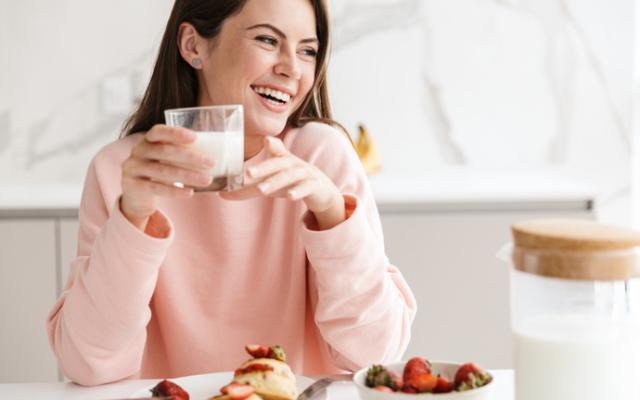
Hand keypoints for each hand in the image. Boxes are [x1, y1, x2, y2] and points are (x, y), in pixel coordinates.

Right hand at [120, 125, 214, 228]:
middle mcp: (138, 151)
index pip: (158, 131)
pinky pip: (156, 188)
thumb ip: (181, 151)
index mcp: (147, 140)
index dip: (175, 133)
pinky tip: (190, 192)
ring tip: (207, 180)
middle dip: (190, 157)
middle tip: (211, 162)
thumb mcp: (165, 158)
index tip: (195, 137)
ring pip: (163, 171)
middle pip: (165, 151)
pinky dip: (175, 191)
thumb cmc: (158, 171)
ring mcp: (133, 169)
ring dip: (188, 175)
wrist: (135, 195)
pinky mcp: (133, 186)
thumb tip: (217, 153)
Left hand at [221, 137, 345, 228]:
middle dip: (263, 168)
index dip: (272, 144)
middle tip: (248, 174)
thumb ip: (247, 188)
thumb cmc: (291, 183)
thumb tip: (221, 194)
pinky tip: (290, 196)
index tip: (266, 140)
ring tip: (262, 190)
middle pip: (279, 164)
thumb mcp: (271, 183)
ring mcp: (306, 174)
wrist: (321, 191)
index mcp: (283, 159)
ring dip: (276, 182)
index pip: (276, 149)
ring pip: (290, 176)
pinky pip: (306, 188)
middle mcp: (294, 164)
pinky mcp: (314, 186)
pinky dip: (298, 191)